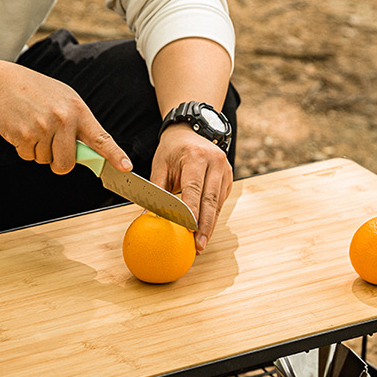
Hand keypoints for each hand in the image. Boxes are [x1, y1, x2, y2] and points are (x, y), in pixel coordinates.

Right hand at [0, 61, 131, 173]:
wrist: (4, 82)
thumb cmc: (39, 94)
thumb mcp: (65, 101)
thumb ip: (79, 126)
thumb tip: (92, 156)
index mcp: (77, 110)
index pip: (100, 138)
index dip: (114, 155)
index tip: (126, 167)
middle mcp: (62, 119)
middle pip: (66, 163)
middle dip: (58, 163)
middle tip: (51, 145)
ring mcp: (42, 127)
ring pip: (45, 161)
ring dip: (39, 152)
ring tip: (34, 127)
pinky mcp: (23, 134)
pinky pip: (27, 157)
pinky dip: (24, 149)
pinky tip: (22, 129)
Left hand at [150, 124, 232, 252]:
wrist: (191, 131)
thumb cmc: (172, 150)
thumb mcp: (160, 165)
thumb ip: (156, 190)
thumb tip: (148, 217)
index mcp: (195, 157)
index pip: (193, 188)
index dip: (192, 211)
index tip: (188, 230)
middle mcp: (214, 162)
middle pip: (210, 200)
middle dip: (205, 226)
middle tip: (198, 246)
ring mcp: (225, 169)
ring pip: (218, 204)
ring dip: (210, 225)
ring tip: (201, 244)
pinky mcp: (228, 178)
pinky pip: (220, 201)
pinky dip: (213, 217)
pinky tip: (205, 231)